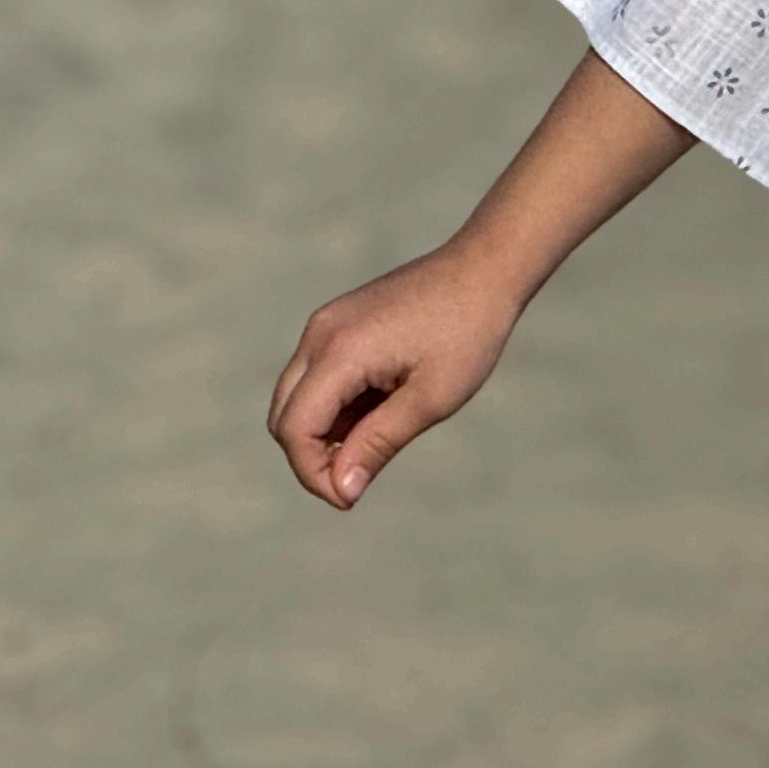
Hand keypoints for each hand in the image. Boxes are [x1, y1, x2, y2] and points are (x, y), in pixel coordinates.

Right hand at [267, 245, 523, 507]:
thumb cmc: (467, 334)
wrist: (485, 269)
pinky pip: (316, 377)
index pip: (294, 430)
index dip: (313, 474)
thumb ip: (378, 444)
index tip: (351, 498)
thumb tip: (341, 491)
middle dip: (312, 457)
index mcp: (339, 352)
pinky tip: (382, 408)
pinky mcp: (337, 323)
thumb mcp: (430, 399)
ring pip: (296, 399)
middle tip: (361, 476)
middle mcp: (320, 335)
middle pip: (283, 417)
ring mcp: (325, 325)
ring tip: (382, 437)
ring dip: (324, 432)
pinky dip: (335, 406)